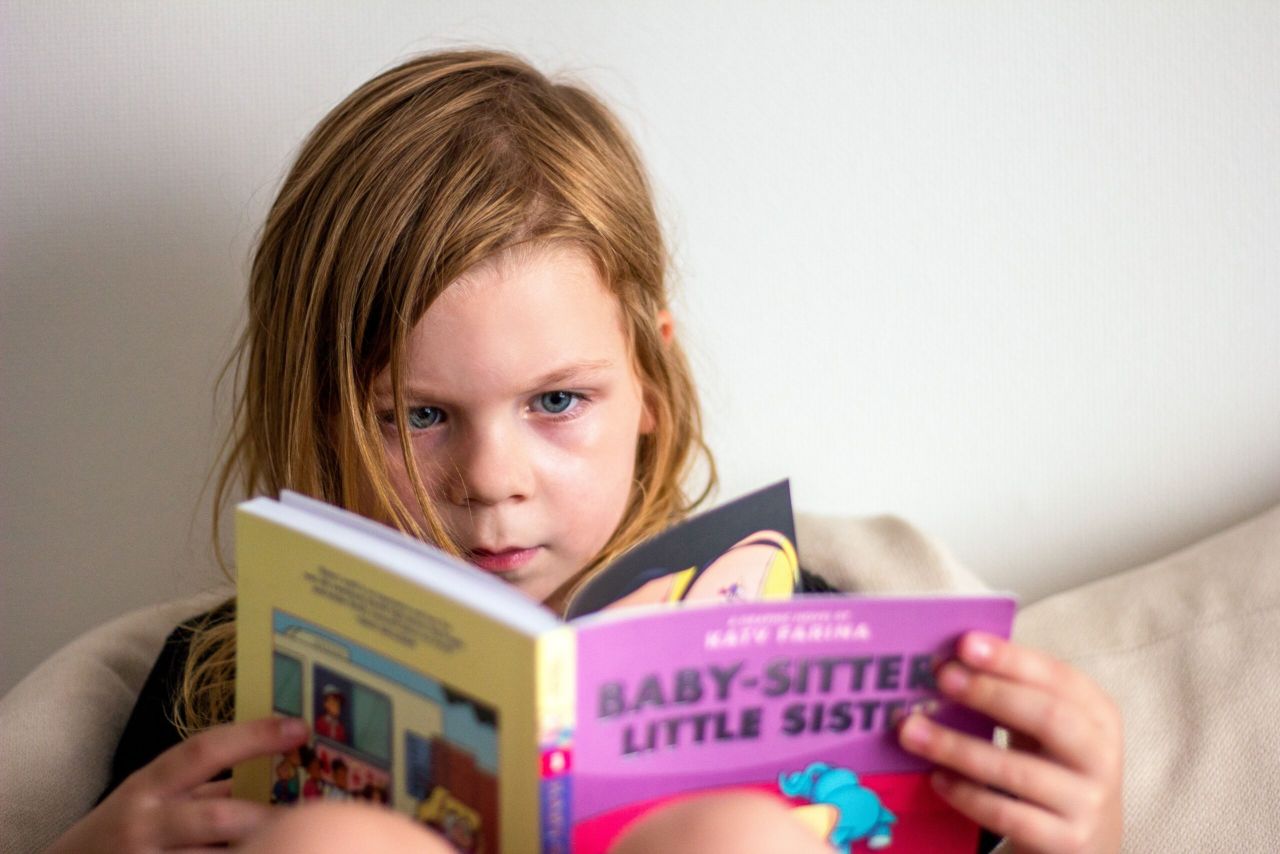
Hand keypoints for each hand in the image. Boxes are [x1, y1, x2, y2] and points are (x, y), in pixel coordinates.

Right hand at [49, 716, 308, 852]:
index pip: (204, 749)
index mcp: (150, 784)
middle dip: (263, 816)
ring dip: (251, 849)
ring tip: (287, 841)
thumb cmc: (121, 831)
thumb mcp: (155, 798)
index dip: (254, 736)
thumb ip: (207, 787)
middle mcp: (145, 822)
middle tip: (306, 813)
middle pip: (215, 816)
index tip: (299, 728)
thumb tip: (278, 771)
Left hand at [898, 632, 1122, 853]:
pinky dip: (968, 794)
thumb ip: (1011, 693)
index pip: (1057, 677)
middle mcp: (1100, 755)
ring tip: (912, 731)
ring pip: (1018, 772)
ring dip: (958, 748)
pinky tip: (937, 778)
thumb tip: (949, 662)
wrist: (1090, 840)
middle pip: (1048, 717)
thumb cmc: (1053, 766)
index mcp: (1098, 713)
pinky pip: (1008, 815)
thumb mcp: (1045, 726)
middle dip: (990, 694)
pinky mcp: (1067, 841)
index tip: (964, 643)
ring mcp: (1087, 802)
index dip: (1011, 659)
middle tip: (942, 678)